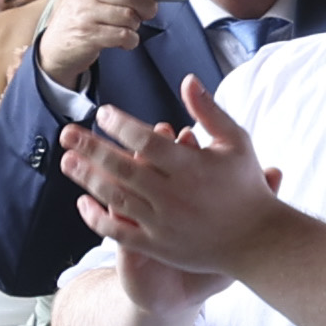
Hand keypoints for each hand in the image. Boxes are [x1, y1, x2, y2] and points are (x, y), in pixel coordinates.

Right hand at [40, 0, 158, 88]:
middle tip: (148, 10)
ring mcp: (85, 14)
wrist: (56, 47)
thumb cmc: (85, 16)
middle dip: (147, 4)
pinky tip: (125, 39)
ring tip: (128, 26)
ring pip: (129, 16)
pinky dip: (131, 40)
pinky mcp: (88, 36)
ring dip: (136, 24)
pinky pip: (123, 35)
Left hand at [69, 79, 284, 282]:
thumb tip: (187, 79)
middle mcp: (175, 195)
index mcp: (193, 167)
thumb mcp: (236, 142)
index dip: (121, 125)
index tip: (102, 113)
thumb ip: (209, 111)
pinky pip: (119, 233)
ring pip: (116, 199)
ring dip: (88, 179)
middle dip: (91, 148)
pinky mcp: (159, 246)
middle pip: (124, 167)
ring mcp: (164, 223)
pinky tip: (83, 203)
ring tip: (67, 161)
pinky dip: (98, 219)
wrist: (258, 241)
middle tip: (67, 133)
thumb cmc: (247, 186)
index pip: (147, 141)